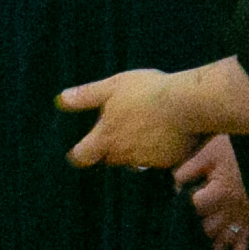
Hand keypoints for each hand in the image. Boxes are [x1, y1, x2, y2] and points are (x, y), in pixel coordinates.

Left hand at [61, 68, 198, 172]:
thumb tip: (61, 99)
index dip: (77, 154)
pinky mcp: (167, 163)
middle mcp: (123, 156)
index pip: (81, 157)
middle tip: (118, 128)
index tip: (78, 150)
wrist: (187, 103)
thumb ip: (86, 96)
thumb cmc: (147, 92)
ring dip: (134, 149)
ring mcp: (146, 161)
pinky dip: (156, 151)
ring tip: (144, 128)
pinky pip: (156, 161)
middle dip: (109, 148)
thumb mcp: (112, 86)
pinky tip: (163, 134)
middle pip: (108, 158)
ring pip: (133, 160)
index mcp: (105, 139)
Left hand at [175, 135, 248, 249]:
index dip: (180, 206)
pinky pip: (245, 243)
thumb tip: (173, 187)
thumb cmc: (238, 148)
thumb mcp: (209, 151)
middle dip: (191, 233)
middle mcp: (232, 210)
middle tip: (176, 239)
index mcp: (220, 192)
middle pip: (206, 229)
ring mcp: (243, 217)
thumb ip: (188, 169)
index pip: (193, 207)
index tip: (173, 203)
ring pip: (222, 240)